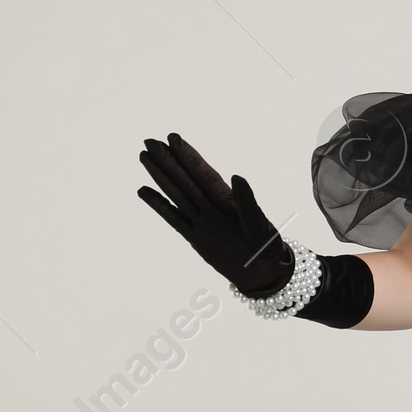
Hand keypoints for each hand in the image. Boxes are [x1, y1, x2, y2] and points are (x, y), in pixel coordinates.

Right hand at [137, 133, 293, 295]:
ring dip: (160, 176)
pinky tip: (144, 191)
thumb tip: (236, 177)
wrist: (264, 273)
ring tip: (145, 157)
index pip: (204, 174)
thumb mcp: (260, 226)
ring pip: (176, 194)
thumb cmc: (267, 248)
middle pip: (185, 179)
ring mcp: (202, 221)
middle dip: (168, 160)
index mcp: (228, 200)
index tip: (173, 138)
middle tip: (149, 141)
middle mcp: (212, 207)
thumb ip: (247, 203)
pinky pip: (172, 219)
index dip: (189, 156)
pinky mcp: (195, 238)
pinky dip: (158, 205)